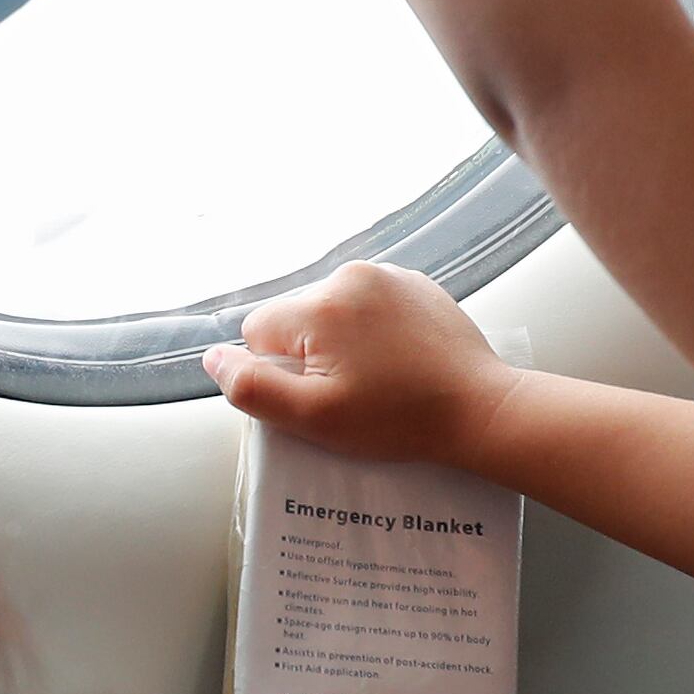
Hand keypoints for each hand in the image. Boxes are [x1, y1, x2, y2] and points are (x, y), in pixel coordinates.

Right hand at [203, 258, 518, 472]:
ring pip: (330, 310)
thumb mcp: (315, 419)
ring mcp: (386, 274)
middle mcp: (348, 275)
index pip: (257, 333)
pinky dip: (372, 329)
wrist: (480, 409)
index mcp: (318, 306)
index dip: (280, 372)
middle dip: (309, 354)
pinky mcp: (414, 283)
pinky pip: (368, 303)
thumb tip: (213, 357)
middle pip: (294, 317)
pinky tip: (397, 360)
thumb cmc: (398, 420)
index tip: (320, 394)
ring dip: (340, 340)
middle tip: (351, 392)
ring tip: (377, 377)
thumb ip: (252, 387)